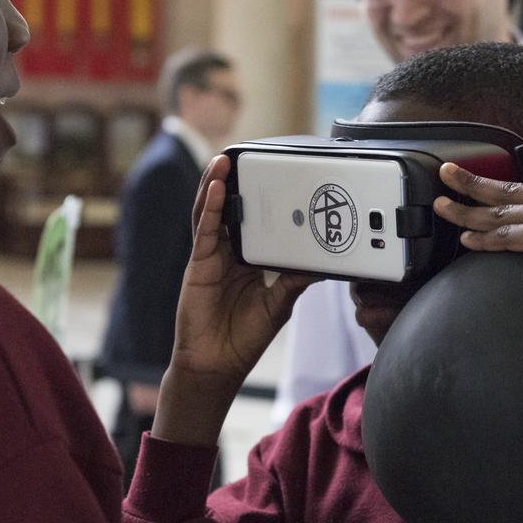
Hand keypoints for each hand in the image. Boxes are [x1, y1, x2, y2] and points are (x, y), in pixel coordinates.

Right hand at [152, 156, 315, 446]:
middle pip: (229, 212)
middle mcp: (227, 255)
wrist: (217, 366)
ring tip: (224, 159)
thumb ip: (296, 279)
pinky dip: (208, 208)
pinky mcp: (199, 265)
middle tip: (244, 156)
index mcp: (246, 262)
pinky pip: (204, 231)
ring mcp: (210, 258)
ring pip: (211, 214)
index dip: (259, 200)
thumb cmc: (243, 339)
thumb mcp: (280, 303)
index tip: (270, 176)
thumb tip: (324, 262)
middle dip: (233, 184)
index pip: (253, 223)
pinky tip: (213, 187)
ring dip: (215, 185)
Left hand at [433, 165, 522, 348]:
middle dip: (472, 182)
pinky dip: (483, 238)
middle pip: (509, 189)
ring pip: (500, 211)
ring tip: (441, 205)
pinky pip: (507, 236)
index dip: (505, 190)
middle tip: (446, 173)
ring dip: (465, 210)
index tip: (485, 187)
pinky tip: (465, 238)